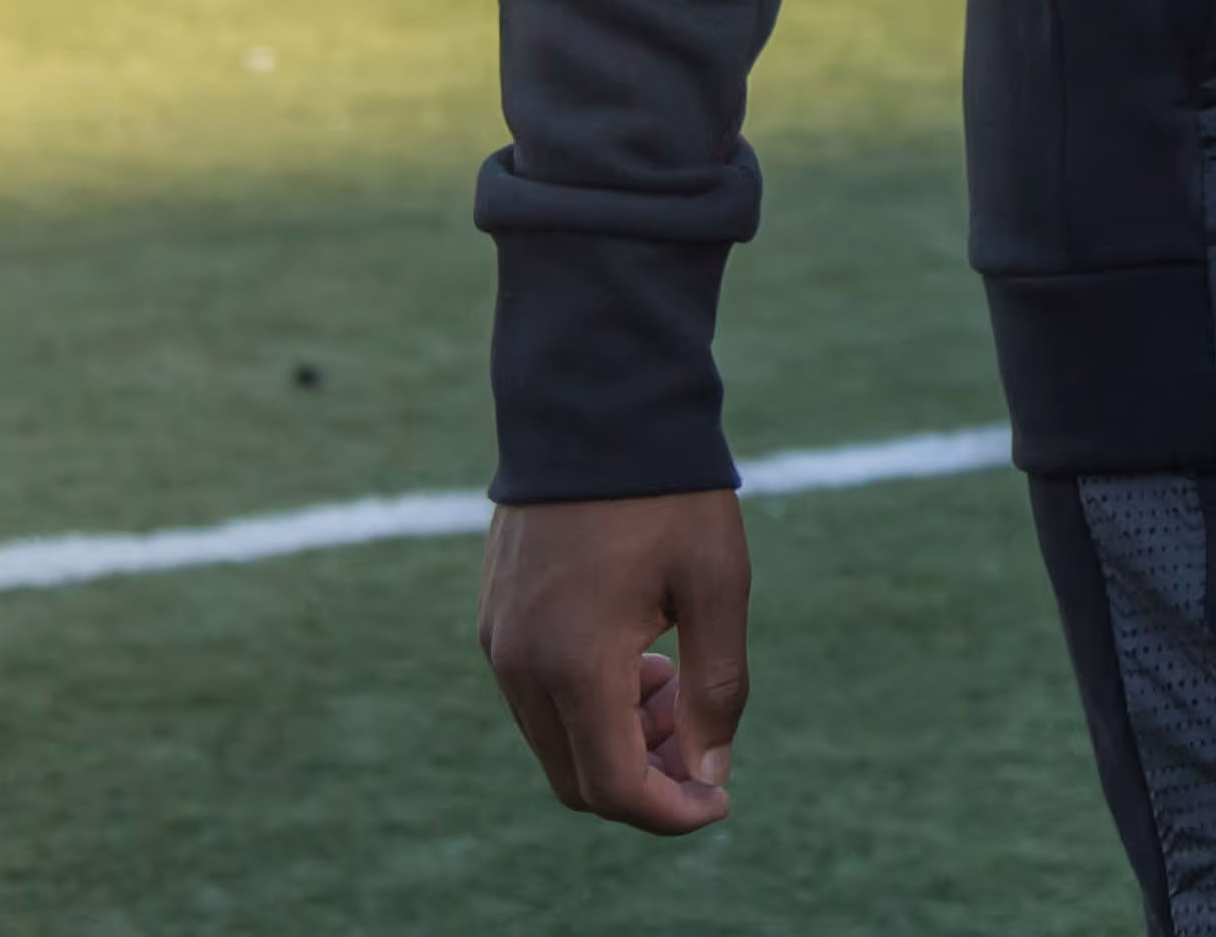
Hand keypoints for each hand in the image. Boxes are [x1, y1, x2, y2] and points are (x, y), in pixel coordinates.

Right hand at [479, 489, 750, 834]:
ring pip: (556, 741)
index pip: (615, 788)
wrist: (594, 403)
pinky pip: (536, 698)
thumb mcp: (717, 586)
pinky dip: (589, 704)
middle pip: (578, 779)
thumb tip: (710, 773)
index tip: (722, 800)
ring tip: (677, 680)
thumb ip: (715, 688)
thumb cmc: (667, 493)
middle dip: (649, 778)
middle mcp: (521, 666)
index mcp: (576, 664)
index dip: (672, 812)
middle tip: (704, 735)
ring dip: (619, 740)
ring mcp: (498, 644)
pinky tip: (639, 652)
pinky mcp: (494, 621)